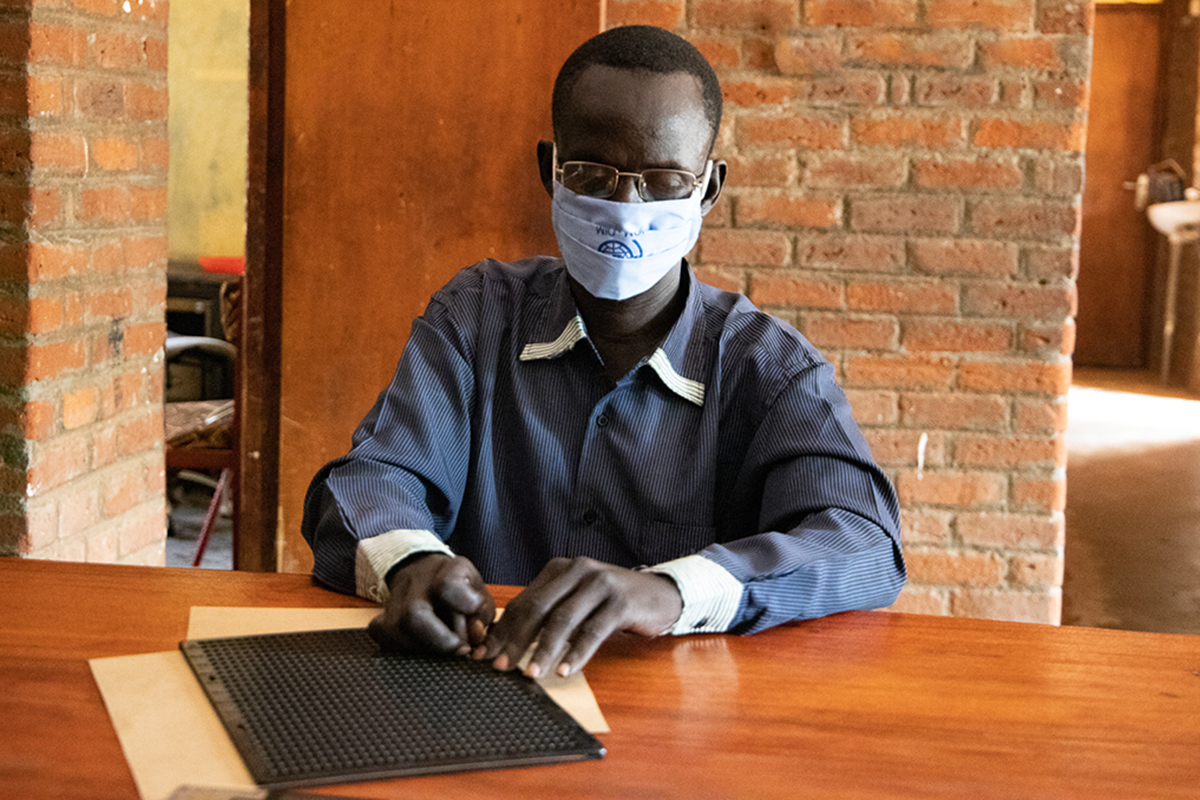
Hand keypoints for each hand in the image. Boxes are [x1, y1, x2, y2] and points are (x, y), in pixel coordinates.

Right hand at [368, 553, 494, 655]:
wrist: (423, 573)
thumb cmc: (459, 587)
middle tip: (461, 650)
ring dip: (428, 649)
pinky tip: (423, 647)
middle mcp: (416, 584)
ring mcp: (393, 603)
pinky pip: (388, 642)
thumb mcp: (478, 592)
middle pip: (415, 615)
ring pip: (400, 633)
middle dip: (442, 641)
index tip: (475, 620)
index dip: (464, 605)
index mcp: (447, 571)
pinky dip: (408, 650)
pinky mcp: (380, 622)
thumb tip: (474, 636)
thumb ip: (481, 615)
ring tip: (444, 647)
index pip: (448, 587)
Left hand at [478, 557, 681, 677]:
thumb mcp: (577, 601)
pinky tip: (565, 670)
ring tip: (531, 673)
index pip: (524, 601)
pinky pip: (592, 631)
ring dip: (544, 650)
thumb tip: (508, 643)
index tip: (486, 655)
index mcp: (560, 569)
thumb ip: (548, 614)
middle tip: (500, 666)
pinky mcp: (620, 601)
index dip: (503, 630)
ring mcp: (600, 583)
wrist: (659, 595)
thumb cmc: (612, 603)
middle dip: (516, 640)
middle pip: (538, 608)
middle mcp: (578, 570)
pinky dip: (576, 653)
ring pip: (562, 619)